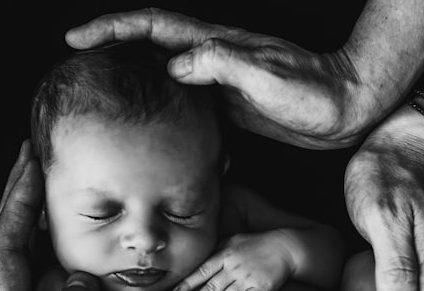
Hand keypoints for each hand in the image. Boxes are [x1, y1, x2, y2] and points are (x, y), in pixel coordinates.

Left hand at [0, 140, 141, 290]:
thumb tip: (72, 281)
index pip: (4, 252)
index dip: (15, 204)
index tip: (32, 164)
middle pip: (9, 250)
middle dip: (20, 201)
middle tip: (38, 160)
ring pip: (27, 268)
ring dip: (36, 226)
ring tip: (57, 192)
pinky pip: (48, 290)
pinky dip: (57, 258)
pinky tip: (81, 253)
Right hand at [64, 8, 375, 148]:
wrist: (348, 107)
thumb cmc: (314, 92)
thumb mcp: (267, 77)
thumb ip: (222, 65)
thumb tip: (176, 64)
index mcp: (216, 45)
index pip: (152, 27)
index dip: (112, 28)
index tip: (76, 38)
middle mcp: (213, 58)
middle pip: (149, 47)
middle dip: (110, 51)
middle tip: (74, 70)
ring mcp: (220, 82)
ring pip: (162, 76)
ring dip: (130, 82)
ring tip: (97, 100)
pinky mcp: (230, 106)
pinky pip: (183, 104)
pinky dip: (158, 110)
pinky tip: (147, 130)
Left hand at [174, 231, 294, 290]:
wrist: (285, 248)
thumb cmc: (257, 243)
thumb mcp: (234, 239)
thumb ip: (216, 249)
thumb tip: (198, 257)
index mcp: (225, 256)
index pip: (201, 271)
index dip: (188, 284)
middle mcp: (233, 269)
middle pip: (210, 289)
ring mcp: (247, 281)